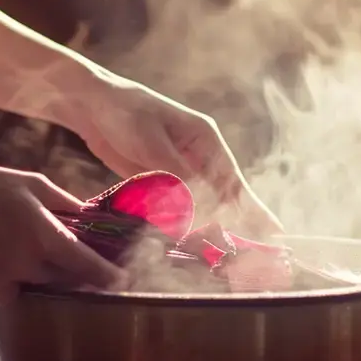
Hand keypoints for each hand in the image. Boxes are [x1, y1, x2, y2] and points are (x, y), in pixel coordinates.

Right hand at [0, 161, 124, 304]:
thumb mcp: (38, 187)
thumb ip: (71, 208)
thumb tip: (103, 222)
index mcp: (42, 233)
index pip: (86, 265)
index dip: (107, 277)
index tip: (123, 283)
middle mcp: (24, 261)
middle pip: (66, 280)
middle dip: (74, 273)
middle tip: (73, 261)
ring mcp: (2, 280)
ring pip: (41, 289)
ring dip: (45, 277)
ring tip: (29, 252)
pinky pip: (15, 296)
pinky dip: (18, 284)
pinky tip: (8, 262)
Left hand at [63, 80, 281, 235]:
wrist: (88, 103)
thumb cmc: (123, 112)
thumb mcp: (152, 143)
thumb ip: (175, 178)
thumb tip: (197, 212)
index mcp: (206, 141)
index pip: (234, 182)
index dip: (253, 210)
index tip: (273, 232)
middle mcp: (198, 158)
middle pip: (224, 198)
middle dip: (237, 225)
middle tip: (253, 257)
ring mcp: (179, 171)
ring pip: (202, 206)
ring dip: (209, 229)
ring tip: (223, 256)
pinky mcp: (159, 182)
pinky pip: (177, 208)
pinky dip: (184, 226)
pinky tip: (189, 244)